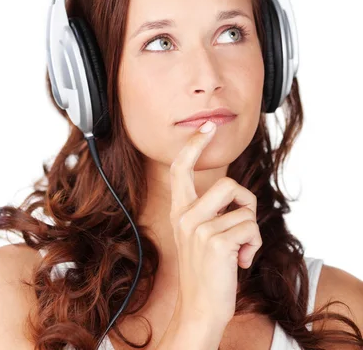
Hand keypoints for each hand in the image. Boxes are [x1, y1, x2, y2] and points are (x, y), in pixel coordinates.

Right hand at [169, 120, 261, 324]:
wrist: (201, 308)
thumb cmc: (207, 271)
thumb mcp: (200, 236)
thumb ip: (210, 212)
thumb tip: (238, 196)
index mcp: (180, 211)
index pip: (182, 169)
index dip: (194, 145)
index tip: (207, 127)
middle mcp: (186, 216)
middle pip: (228, 184)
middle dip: (247, 203)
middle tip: (243, 224)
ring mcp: (199, 229)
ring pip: (245, 210)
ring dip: (251, 231)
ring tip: (241, 249)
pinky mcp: (216, 242)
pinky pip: (250, 229)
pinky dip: (254, 246)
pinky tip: (241, 262)